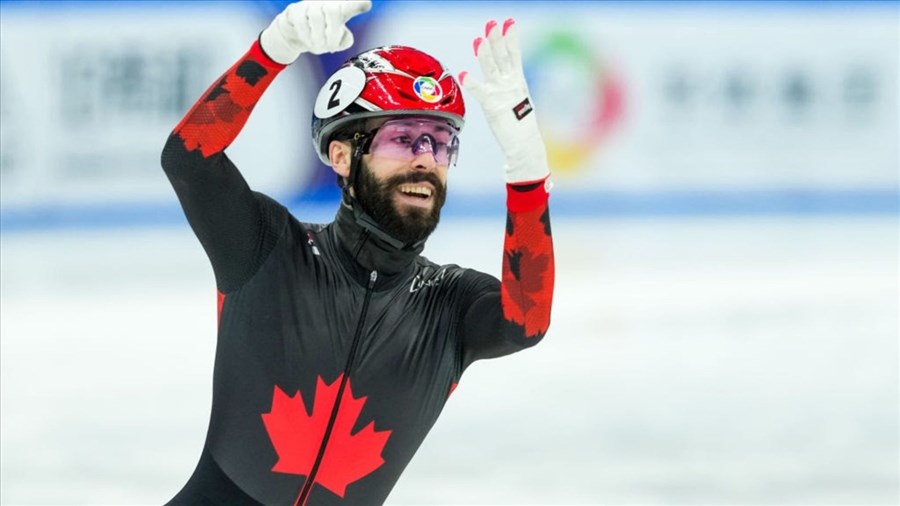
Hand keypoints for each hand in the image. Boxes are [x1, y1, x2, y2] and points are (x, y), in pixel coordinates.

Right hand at [260, 0, 371, 64]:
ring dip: (318, 38)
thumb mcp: (337, 42)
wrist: (294, 36)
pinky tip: (309, 42)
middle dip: (333, 32)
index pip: (351, 4)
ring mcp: (309, 4)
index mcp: (341, 9)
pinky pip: (301, 21)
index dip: (358, 4)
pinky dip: (306, 36)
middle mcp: (326, 3)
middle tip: (330, 47)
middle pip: (333, 10)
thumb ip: (345, 41)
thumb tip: (344, 37)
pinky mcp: (295, 10)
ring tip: (319, 47)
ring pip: (316, 16)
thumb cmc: (321, 36)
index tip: (366, 5)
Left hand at [459, 19, 548, 183]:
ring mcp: (501, 94)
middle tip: (492, 23)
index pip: (514, 55)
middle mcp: (510, 84)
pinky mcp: (492, 106)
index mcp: (518, 82)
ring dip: (485, 53)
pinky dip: (471, 82)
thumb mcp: (516, 101)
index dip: (511, 38)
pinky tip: (463, 73)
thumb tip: (504, 79)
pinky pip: (479, 91)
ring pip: (492, 69)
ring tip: (478, 39)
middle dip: (497, 39)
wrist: (524, 145)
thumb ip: (509, 88)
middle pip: (503, 56)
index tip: (509, 22)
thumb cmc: (520, 126)